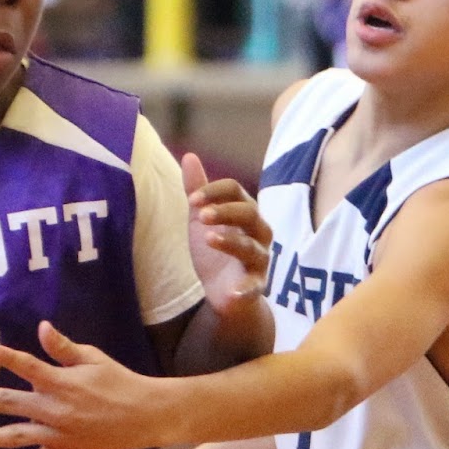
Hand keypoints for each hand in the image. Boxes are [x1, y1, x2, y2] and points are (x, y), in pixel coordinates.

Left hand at [0, 321, 162, 448]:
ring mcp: (58, 434)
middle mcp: (55, 409)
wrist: (144, 416)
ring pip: (15, 436)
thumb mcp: (93, 359)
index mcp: (62, 382)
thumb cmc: (118, 382)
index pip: (28, 368)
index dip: (8, 358)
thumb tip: (41, 328)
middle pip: (10, 402)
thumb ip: (63, 348)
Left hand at [183, 153, 271, 318]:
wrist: (222, 290)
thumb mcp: (202, 219)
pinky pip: (256, 286)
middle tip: (201, 215)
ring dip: (232, 242)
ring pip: (252, 247)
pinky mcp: (256, 286)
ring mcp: (259, 259)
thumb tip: (189, 156)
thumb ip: (198, 190)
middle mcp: (257, 232)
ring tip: (209, 239)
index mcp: (244, 212)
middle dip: (226, 211)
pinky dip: (246, 289)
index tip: (192, 200)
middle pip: (249, 214)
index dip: (215, 192)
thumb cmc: (216, 250)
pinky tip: (233, 292)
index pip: (236, 191)